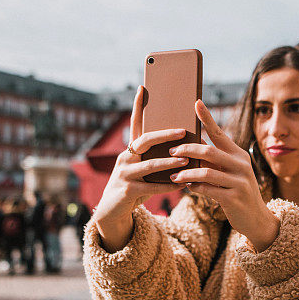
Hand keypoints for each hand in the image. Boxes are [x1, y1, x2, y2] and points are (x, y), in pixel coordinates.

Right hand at [92, 86, 188, 251]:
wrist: (112, 211)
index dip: (137, 106)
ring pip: (149, 165)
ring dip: (169, 162)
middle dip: (164, 135)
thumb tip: (182, 146)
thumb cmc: (134, 186)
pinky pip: (151, 187)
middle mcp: (125, 159)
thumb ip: (155, 158)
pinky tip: (181, 183)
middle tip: (182, 131)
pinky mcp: (127, 191)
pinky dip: (167, 185)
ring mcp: (124, 174)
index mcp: (130, 150)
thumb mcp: (142, 170)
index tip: (143, 87)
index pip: (134, 124)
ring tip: (186, 159)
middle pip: (144, 141)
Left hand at [168, 100, 279, 251]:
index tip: (196, 103)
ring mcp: (239, 181)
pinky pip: (209, 189)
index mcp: (238, 154)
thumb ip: (213, 161)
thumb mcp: (228, 173)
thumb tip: (189, 147)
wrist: (256, 218)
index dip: (207, 118)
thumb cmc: (236, 192)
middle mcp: (241, 164)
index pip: (220, 133)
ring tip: (174, 175)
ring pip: (206, 171)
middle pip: (209, 151)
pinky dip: (195, 187)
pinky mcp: (234, 198)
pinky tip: (187, 187)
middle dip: (186, 150)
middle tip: (171, 151)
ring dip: (186, 173)